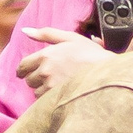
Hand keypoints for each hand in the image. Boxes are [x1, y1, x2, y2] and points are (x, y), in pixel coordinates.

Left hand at [16, 32, 130, 97]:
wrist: (110, 73)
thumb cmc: (92, 54)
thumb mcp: (70, 38)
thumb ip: (46, 34)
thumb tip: (24, 31)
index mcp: (46, 55)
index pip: (23, 66)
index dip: (24, 70)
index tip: (27, 72)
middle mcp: (46, 70)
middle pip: (28, 80)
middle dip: (36, 79)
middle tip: (49, 77)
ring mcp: (51, 86)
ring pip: (36, 92)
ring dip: (43, 90)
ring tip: (59, 85)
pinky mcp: (58, 98)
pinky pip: (45, 101)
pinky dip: (51, 98)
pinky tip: (62, 93)